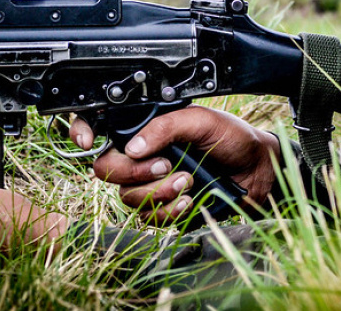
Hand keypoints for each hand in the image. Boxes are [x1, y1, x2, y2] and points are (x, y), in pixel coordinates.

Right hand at [70, 105, 280, 221]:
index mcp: (148, 129)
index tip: (86, 140)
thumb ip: (167, 127)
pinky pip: (148, 219)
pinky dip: (168, 212)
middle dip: (136, 173)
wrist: (258, 171)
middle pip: (108, 170)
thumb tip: (135, 146)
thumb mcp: (202, 121)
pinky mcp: (164, 209)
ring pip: (128, 198)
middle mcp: (144, 156)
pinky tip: (189, 201)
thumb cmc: (233, 139)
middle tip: (165, 165)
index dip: (83, 131)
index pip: (102, 128)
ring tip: (188, 182)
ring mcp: (152, 184)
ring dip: (158, 193)